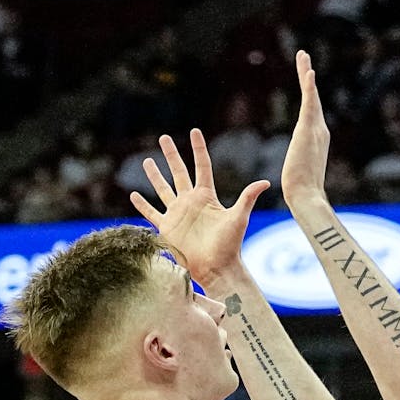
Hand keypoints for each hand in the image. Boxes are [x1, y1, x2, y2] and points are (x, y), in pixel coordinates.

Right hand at [128, 129, 269, 287]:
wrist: (216, 267)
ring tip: (147, 161)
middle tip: (164, 137)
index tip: (194, 132)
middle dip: (171, 154)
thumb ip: (247, 198)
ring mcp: (177, 214)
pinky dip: (142, 205)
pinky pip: (152, 213)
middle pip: (178, 172)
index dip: (198, 149)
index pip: (201, 166)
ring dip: (155, 175)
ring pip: (163, 189)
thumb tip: (265, 182)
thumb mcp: (238, 218)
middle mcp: (190, 202)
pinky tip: (133, 195)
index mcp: (206, 196)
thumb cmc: (230, 244)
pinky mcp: (167, 228)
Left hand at [281, 50, 329, 208]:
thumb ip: (302, 165)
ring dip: (306, 74)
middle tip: (302, 56)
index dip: (309, 92)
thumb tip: (300, 175)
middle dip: (307, 76)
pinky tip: (309, 72)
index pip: (311, 109)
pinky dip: (310, 87)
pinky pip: (309, 103)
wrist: (306, 196)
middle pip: (312, 97)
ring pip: (310, 95)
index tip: (306, 76)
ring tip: (302, 55)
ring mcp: (316, 129)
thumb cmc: (302, 189)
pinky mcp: (308, 130)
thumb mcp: (301, 171)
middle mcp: (320, 130)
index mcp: (317, 137)